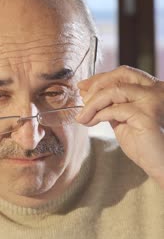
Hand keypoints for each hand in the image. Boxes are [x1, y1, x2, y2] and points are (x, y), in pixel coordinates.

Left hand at [76, 65, 163, 187]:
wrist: (161, 164)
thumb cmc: (144, 144)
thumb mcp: (123, 117)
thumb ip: (110, 103)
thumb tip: (86, 90)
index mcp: (153, 88)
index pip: (125, 73)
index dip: (101, 78)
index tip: (82, 85)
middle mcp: (158, 90)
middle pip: (121, 75)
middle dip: (96, 84)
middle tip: (82, 99)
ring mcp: (154, 101)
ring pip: (114, 91)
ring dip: (93, 103)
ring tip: (83, 117)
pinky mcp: (147, 116)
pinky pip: (115, 109)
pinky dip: (98, 114)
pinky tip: (91, 122)